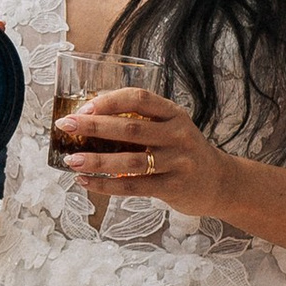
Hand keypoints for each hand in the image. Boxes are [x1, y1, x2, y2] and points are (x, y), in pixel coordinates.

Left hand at [56, 85, 226, 214]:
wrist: (219, 182)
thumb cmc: (183, 151)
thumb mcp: (171, 128)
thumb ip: (141, 122)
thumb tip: (89, 119)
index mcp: (173, 113)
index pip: (139, 98)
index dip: (109, 100)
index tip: (83, 107)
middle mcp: (177, 135)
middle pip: (130, 128)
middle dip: (93, 126)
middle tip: (65, 126)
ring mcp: (177, 162)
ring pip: (130, 161)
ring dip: (96, 160)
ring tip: (71, 160)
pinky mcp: (173, 188)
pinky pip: (134, 187)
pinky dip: (106, 186)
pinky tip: (85, 181)